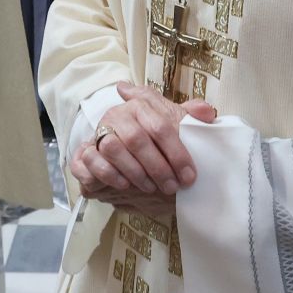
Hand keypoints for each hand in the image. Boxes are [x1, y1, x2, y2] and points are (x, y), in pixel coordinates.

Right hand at [71, 82, 218, 217]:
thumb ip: (189, 118)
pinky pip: (91, 160)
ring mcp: (99, 131)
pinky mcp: (84, 151)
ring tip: (150, 187)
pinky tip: (125, 185)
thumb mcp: (173, 126)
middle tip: (171, 187)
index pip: (160, 125)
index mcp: (140, 105)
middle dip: (157, 166)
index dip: (176, 152)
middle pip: (136, 138)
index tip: (189, 175)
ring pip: (112, 147)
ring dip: (134, 171)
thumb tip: (207, 112)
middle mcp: (117, 115)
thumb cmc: (152, 138)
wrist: (122, 150)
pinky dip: (109, 174)